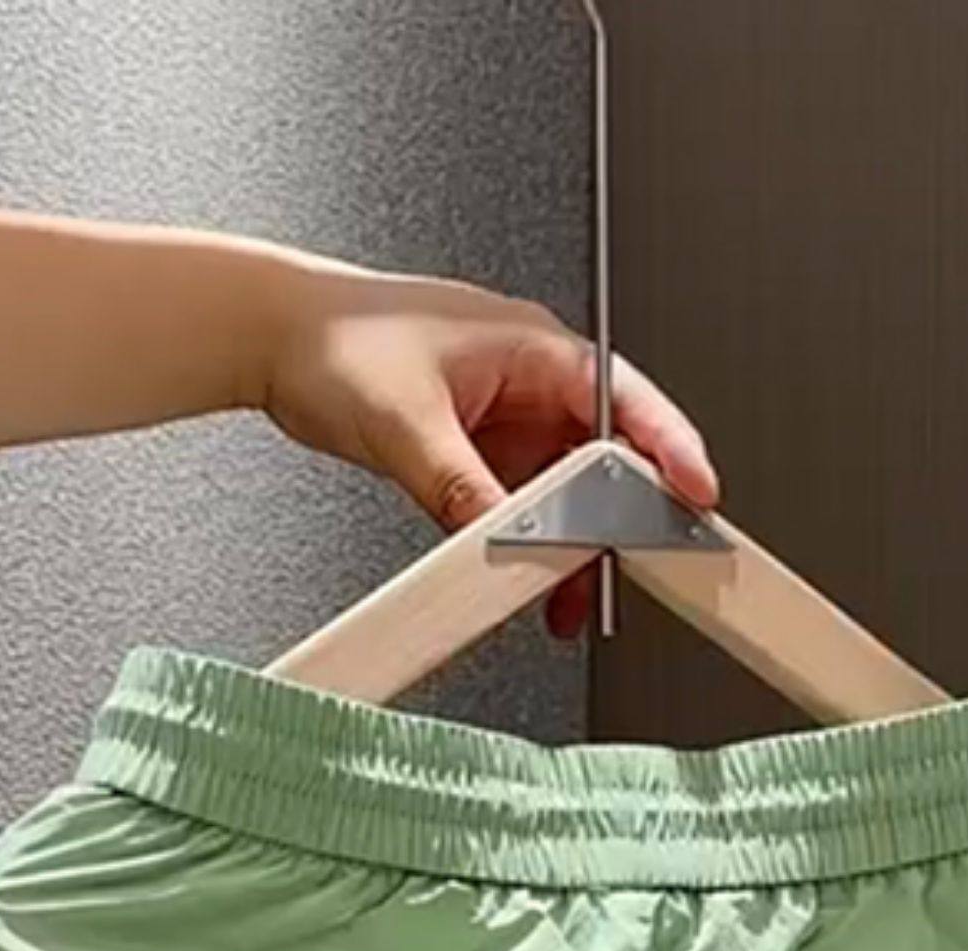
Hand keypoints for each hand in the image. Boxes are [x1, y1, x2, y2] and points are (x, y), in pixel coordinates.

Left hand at [250, 255, 719, 639]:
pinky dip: (529, 543)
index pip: (627, 402)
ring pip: (565, 491)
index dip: (670, 451)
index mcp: (534, 346)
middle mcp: (529, 379)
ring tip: (568, 597)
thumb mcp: (407, 423)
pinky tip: (525, 578)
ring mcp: (504, 417)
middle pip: (604, 458)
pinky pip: (522, 504)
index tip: (695, 495)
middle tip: (632, 569)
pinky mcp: (477, 449)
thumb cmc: (336, 339)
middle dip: (618, 520)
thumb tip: (503, 538)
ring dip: (570, 544)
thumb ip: (461, 488)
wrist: (272, 336)